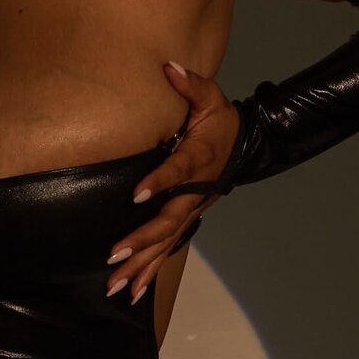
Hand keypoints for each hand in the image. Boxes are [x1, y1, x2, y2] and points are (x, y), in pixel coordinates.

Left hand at [104, 61, 239, 304]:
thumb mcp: (211, 96)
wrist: (245, 145)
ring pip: (166, 243)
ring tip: (115, 285)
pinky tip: (132, 292)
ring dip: (141, 265)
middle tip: (113, 254)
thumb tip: (169, 66)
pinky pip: (168, 249)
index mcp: (199, 158)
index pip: (177, 171)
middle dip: (141, 239)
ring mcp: (192, 210)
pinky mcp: (187, 219)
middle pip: (168, 221)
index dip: (159, 182)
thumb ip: (190, 83)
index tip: (136, 194)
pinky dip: (150, 271)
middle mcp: (195, 191)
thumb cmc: (221, 119)